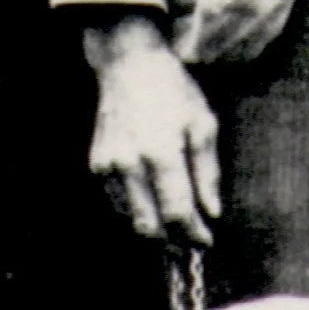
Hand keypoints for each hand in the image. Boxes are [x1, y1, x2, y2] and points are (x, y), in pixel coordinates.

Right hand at [82, 14, 221, 244]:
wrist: (128, 65)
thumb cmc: (173, 92)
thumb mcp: (203, 124)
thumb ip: (207, 172)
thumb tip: (212, 212)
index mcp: (161, 152)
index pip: (177, 212)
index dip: (193, 234)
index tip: (207, 242)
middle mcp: (129, 163)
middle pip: (149, 227)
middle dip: (172, 243)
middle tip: (191, 244)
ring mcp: (108, 166)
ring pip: (129, 221)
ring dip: (154, 232)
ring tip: (175, 231)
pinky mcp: (96, 166)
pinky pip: (117, 206)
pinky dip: (136, 214)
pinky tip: (154, 208)